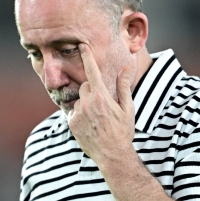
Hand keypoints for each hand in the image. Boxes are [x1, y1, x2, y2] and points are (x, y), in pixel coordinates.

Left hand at [67, 44, 135, 165]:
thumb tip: (125, 68)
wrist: (112, 155)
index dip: (87, 57)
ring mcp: (78, 113)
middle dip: (92, 90)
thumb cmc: (123, 131)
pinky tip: (90, 125)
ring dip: (85, 104)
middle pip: (85, 86)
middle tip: (103, 105)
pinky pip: (73, 112)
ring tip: (97, 119)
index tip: (82, 46)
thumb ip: (124, 86)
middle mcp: (87, 103)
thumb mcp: (128, 108)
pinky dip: (79, 115)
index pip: (92, 71)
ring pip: (78, 99)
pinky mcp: (71, 123)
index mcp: (102, 96)